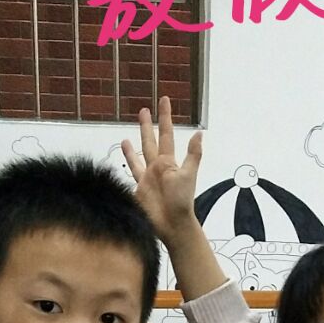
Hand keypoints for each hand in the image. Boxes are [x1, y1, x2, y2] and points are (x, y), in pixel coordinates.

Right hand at [121, 96, 203, 242]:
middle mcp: (158, 166)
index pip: (166, 133)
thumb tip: (199, 133)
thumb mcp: (189, 175)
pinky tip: (124, 147)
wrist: (171, 223)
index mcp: (169, 161)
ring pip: (141, 152)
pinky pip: (133, 169)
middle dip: (149, 125)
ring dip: (137, 140)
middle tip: (144, 109)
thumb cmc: (181, 201)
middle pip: (152, 140)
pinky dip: (129, 158)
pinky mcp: (139, 186)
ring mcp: (148, 176)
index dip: (165, 117)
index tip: (164, 100)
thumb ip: (193, 155)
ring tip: (130, 132)